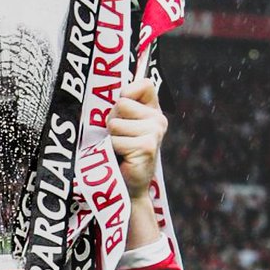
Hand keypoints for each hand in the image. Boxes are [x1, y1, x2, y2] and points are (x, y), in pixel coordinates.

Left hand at [107, 79, 166, 199]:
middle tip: (120, 137)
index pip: (145, 84)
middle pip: (121, 104)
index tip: (123, 111)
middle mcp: (158, 119)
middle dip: (113, 120)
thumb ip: (122, 106)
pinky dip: (112, 150)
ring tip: (121, 149)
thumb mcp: (122, 123)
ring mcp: (155, 132)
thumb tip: (114, 92)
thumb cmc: (121, 151)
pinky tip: (123, 158)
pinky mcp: (146, 146)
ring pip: (115, 124)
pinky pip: (115, 140)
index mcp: (154, 110)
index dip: (127, 93)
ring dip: (112, 137)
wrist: (129, 185)